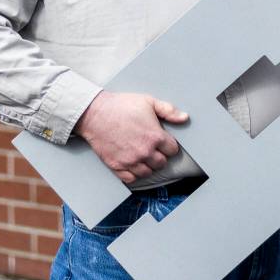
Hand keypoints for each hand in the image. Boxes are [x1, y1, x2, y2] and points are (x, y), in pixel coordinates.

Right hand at [74, 91, 188, 183]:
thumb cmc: (121, 106)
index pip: (173, 150)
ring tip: (142, 156)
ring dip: (147, 165)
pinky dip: (133, 174)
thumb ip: (168, 110)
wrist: (95, 113)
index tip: (163, 140)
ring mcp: (131, 161)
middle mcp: (145, 152)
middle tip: (152, 148)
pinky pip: (131, 179)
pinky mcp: (117, 166)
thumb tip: (184, 118)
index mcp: (155, 137)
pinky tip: (132, 164)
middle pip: (161, 163)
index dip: (168, 144)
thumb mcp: (148, 101)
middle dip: (159, 156)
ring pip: (148, 172)